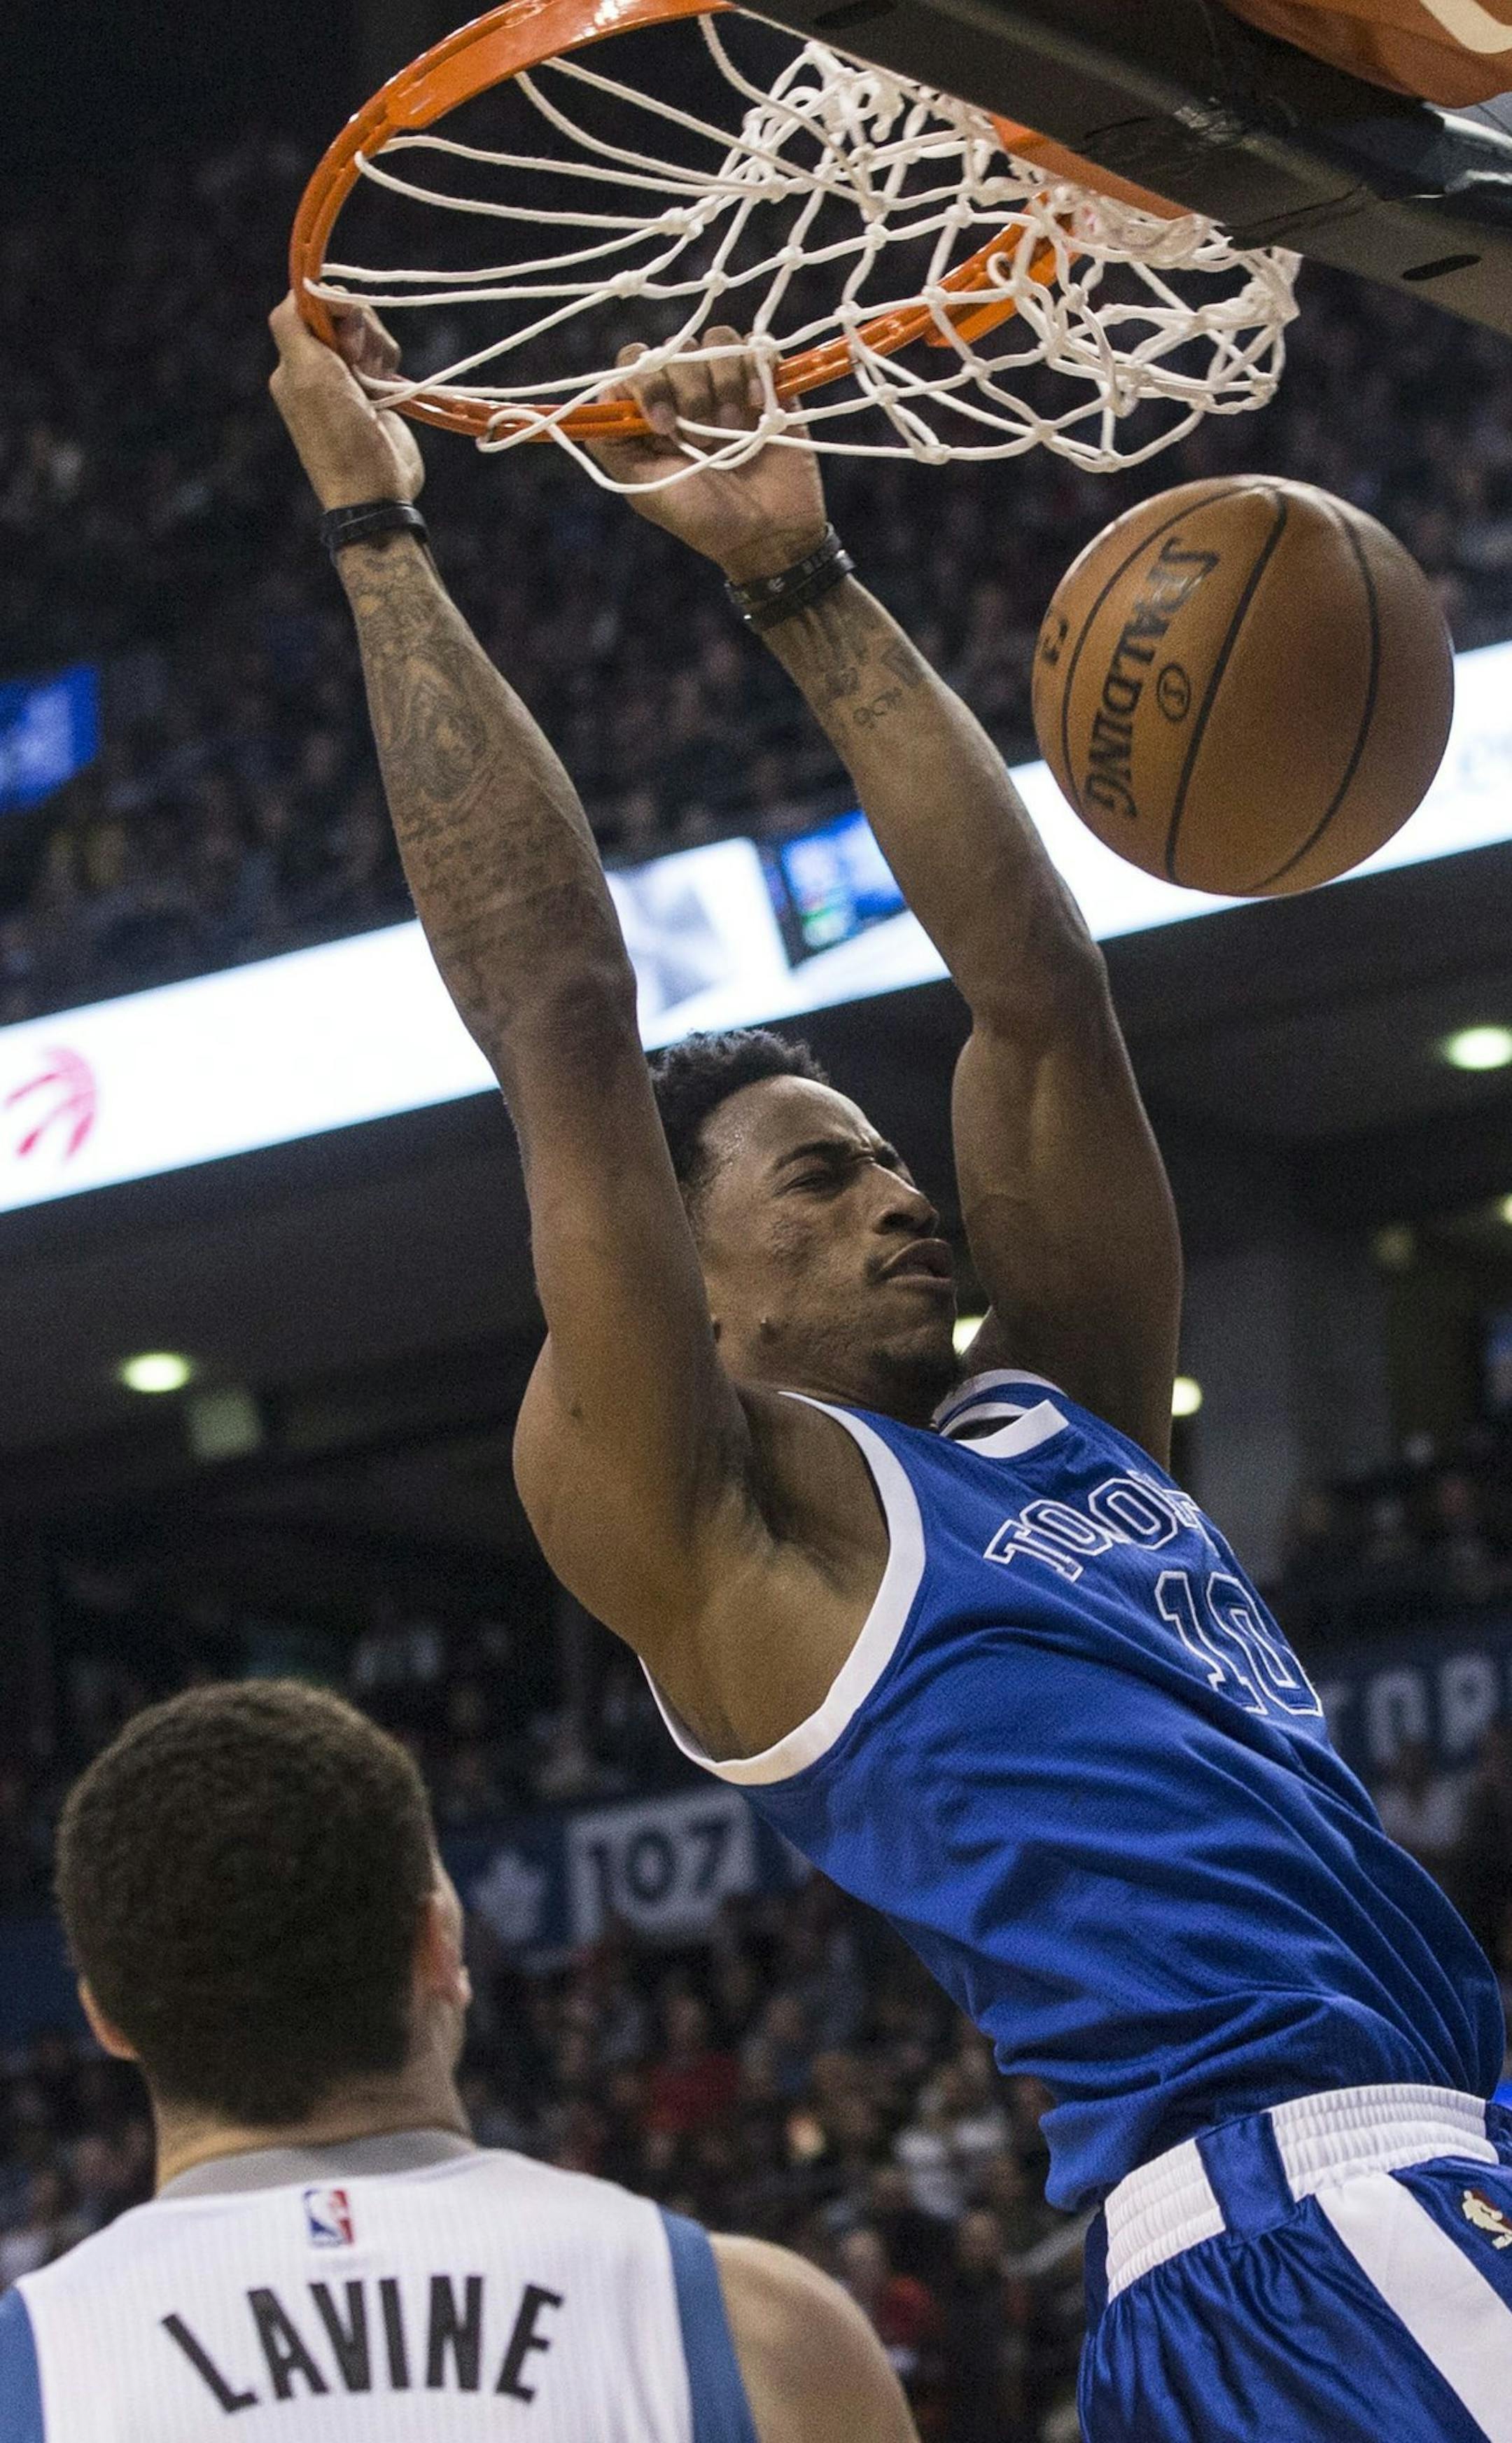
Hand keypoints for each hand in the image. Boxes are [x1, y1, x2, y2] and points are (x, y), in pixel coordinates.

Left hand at [268, 294, 424, 511]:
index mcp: (293, 359)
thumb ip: (292, 322)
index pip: (309, 302)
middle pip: (344, 312)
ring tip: (375, 384)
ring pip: (368, 330)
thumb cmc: (336, 432)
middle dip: (359, 331)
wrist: (374, 488)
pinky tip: (387, 388)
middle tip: (357, 366)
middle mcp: (318, 364)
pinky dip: (389, 362)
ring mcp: (349, 376)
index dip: (332, 306)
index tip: (343, 336)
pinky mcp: (377, 388)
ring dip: (377, 349)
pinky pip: (385, 352)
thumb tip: (305, 285)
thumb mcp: (304, 372)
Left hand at [589, 327, 826, 582]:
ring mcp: (727, 384)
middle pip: (674, 348)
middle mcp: (685, 391)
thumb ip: (612, 443)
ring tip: (732, 429)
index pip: (634, 363)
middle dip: (687, 391)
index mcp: (652, 413)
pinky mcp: (767, 383)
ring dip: (722, 383)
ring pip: (715, 341)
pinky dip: (754, 371)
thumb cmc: (703, 519)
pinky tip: (757, 409)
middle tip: (701, 440)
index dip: (645, 383)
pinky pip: (755, 348)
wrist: (768, 535)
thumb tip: (600, 394)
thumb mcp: (645, 488)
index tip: (661, 426)